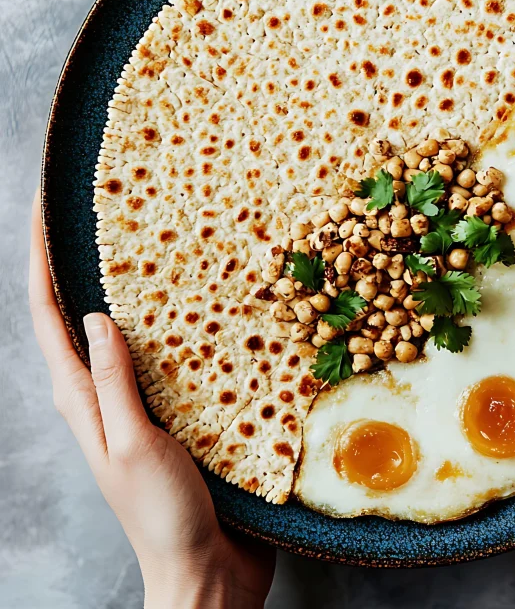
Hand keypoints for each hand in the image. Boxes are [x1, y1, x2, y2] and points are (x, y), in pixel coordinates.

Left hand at [29, 193, 273, 608]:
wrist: (206, 569)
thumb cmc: (163, 516)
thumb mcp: (133, 444)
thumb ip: (114, 382)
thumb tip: (97, 316)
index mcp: (83, 402)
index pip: (49, 319)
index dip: (41, 261)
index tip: (45, 211)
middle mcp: (105, 395)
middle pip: (80, 316)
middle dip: (78, 262)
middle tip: (99, 211)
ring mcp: (143, 403)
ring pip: (129, 331)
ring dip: (130, 288)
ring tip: (152, 244)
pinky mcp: (181, 412)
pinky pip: (171, 357)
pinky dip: (175, 325)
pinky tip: (203, 308)